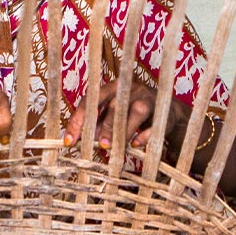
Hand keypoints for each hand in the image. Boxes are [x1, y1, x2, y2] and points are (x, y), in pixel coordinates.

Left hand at [62, 78, 186, 151]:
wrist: (167, 110)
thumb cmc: (132, 111)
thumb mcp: (113, 113)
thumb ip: (98, 123)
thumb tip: (79, 139)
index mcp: (113, 87)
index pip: (91, 100)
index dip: (78, 120)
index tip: (69, 141)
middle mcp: (130, 89)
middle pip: (115, 106)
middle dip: (104, 126)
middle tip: (98, 145)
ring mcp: (148, 98)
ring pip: (136, 114)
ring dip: (123, 132)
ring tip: (112, 147)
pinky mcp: (163, 112)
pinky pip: (154, 126)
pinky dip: (144, 136)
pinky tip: (135, 145)